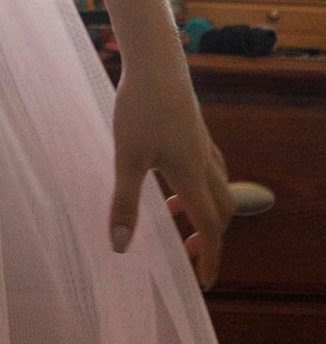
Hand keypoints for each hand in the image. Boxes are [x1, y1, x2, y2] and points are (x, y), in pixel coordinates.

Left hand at [108, 44, 233, 289]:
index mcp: (192, 175)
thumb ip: (124, 202)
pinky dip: (199, 184)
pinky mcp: (195, 128)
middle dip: (212, 237)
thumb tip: (120, 247)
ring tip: (172, 213)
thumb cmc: (140, 107)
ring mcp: (202, 143)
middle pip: (223, 210)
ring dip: (205, 209)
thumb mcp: (127, 157)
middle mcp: (205, 162)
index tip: (203, 282)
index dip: (211, 258)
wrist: (155, 61)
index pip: (211, 228)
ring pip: (219, 186)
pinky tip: (170, 175)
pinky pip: (210, 166)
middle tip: (188, 253)